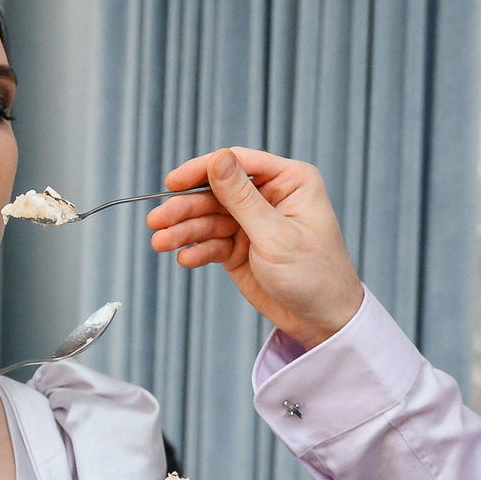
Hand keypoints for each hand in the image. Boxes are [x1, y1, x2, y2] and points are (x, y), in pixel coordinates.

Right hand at [147, 147, 364, 348]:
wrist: (323, 320)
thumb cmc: (315, 275)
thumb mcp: (276, 235)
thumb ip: (242, 198)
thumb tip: (217, 159)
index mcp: (290, 181)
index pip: (238, 163)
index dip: (202, 169)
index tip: (173, 182)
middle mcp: (269, 196)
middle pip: (216, 192)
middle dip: (185, 207)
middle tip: (157, 221)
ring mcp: (252, 222)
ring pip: (209, 218)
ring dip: (183, 230)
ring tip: (161, 243)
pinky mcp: (240, 247)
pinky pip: (212, 242)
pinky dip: (197, 250)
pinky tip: (185, 258)